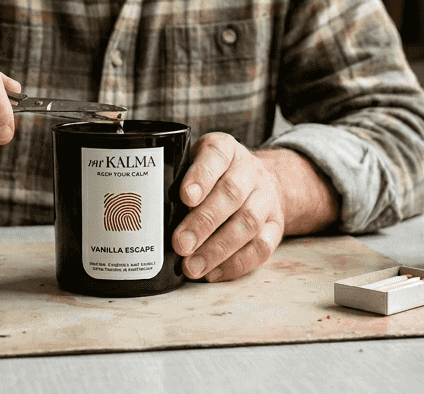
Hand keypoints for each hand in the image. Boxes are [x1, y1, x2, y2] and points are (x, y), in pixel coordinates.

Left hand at [171, 132, 285, 281]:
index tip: (184, 196)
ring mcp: (266, 199)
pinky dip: (236, 264)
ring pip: (248, 223)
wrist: (258, 182)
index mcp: (226, 150)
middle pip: (231, 194)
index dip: (201, 176)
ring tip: (192, 266)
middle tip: (180, 244)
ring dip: (218, 249)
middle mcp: (250, 171)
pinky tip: (213, 273)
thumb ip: (176, 179)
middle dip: (204, 222)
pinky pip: (262, 247)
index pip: (216, 156)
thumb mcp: (194, 163)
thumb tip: (148, 213)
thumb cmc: (213, 177)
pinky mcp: (276, 226)